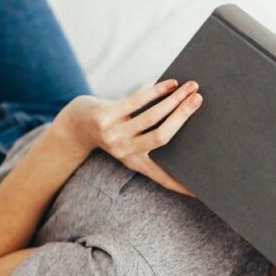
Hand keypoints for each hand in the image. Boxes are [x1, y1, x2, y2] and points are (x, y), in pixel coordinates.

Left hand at [50, 79, 201, 195]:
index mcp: (135, 163)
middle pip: (162, 137)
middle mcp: (125, 152)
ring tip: (191, 88)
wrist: (75, 125)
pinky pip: (137, 101)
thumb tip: (183, 119)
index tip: (199, 192)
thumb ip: (152, 139)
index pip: (162, 177)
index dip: (181, 185)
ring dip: (174, 100)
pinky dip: (156, 91)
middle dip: (183, 117)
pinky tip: (171, 84)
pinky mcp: (106, 116)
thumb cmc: (112, 131)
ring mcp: (114, 134)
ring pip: (152, 116)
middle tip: (199, 100)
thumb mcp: (130, 144)